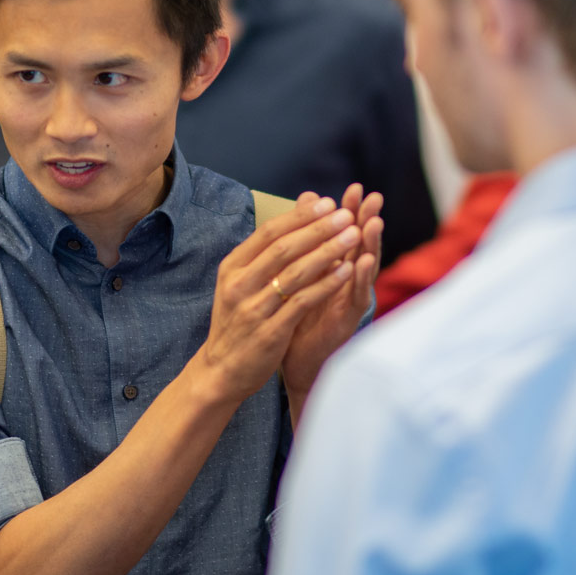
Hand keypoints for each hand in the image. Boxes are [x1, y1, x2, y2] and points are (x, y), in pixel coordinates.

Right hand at [194, 194, 366, 403]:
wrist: (221, 371)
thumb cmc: (238, 323)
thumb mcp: (240, 285)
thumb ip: (264, 256)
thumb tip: (294, 222)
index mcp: (232, 267)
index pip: (269, 232)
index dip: (301, 216)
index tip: (329, 204)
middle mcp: (239, 284)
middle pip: (283, 248)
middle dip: (319, 228)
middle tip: (347, 215)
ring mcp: (253, 308)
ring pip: (295, 272)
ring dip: (328, 251)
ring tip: (353, 236)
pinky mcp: (269, 332)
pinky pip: (302, 302)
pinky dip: (326, 284)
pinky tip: (347, 271)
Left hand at [281, 184, 382, 419]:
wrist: (293, 356)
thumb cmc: (296, 311)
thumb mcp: (299, 270)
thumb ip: (307, 238)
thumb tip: (308, 198)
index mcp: (334, 266)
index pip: (344, 233)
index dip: (351, 211)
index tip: (354, 188)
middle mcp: (346, 280)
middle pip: (359, 245)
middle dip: (366, 220)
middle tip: (373, 197)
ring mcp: (348, 300)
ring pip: (363, 268)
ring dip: (369, 245)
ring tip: (373, 222)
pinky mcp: (347, 320)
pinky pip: (355, 297)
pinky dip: (359, 278)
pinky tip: (361, 262)